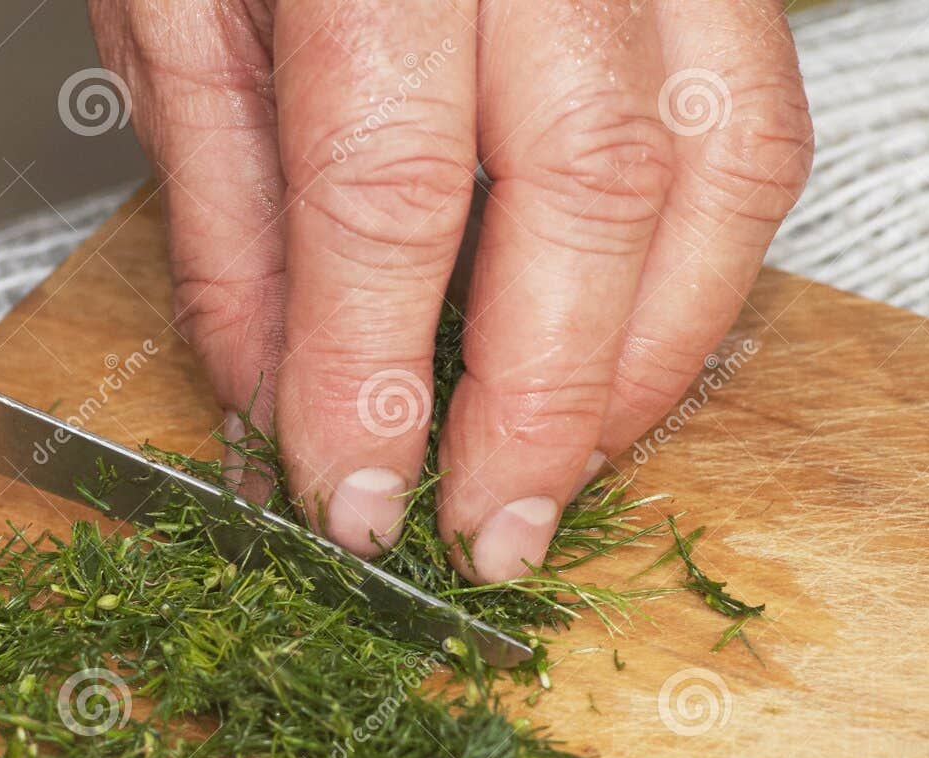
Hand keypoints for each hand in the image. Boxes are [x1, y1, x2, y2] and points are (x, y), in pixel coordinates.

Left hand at [88, 0, 810, 579]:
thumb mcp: (174, 16)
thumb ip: (230, 215)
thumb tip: (279, 399)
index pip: (384, 188)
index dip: (372, 372)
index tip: (354, 500)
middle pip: (585, 187)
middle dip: (537, 403)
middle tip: (490, 534)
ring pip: (717, 161)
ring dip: (649, 357)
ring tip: (570, 470)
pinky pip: (753, 120)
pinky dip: (705, 266)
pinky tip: (633, 350)